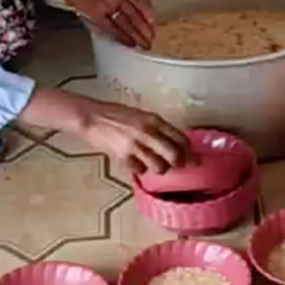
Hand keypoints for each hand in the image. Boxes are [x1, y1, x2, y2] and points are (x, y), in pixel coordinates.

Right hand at [18, 88, 189, 173]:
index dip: (189, 151)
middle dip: (179, 164)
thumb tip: (175, 143)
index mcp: (154, 120)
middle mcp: (148, 132)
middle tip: (177, 166)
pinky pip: (140, 170)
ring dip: (160, 169)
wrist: (91, 117)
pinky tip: (135, 163)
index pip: (181, 138)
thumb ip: (157, 128)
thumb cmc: (116, 115)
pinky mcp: (124, 157)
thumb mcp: (141, 116)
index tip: (193, 158)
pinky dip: (140, 169)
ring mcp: (136, 145)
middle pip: (175, 155)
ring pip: (160, 167)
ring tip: (153, 164)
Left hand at [49, 0, 156, 47]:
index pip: (140, 0)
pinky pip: (108, 27)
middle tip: (151, 40)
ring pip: (123, 23)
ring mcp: (105, 7)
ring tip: (143, 45)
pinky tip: (127, 42)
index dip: (147, 11)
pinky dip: (118, 35)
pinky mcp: (94, 14)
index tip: (153, 22)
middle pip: (133, 15)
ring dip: (134, 34)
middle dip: (143, 28)